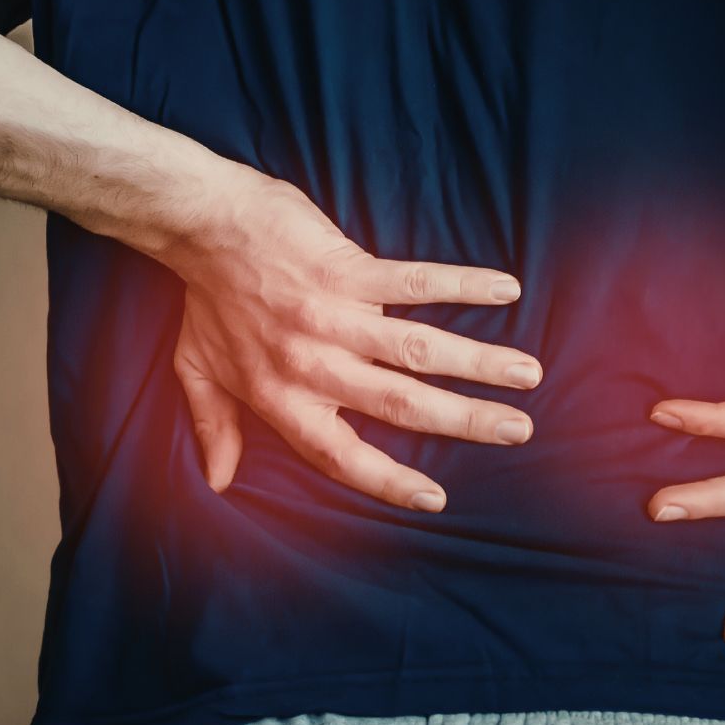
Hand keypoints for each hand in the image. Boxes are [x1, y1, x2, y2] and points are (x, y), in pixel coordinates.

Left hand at [162, 165, 542, 511]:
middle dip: (465, 422)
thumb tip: (219, 483)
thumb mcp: (197, 372)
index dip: (388, 483)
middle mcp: (313, 366)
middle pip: (400, 406)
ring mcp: (334, 316)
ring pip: (417, 350)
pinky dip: (461, 284)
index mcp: (281, 398)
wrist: (202, 225)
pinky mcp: (347, 269)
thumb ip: (214, 428)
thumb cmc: (201, 300)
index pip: (342, 456)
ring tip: (527, 374)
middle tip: (517, 432)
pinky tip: (505, 289)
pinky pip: (413, 281)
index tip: (435, 499)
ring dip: (478, 363)